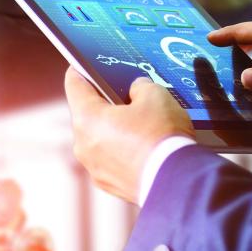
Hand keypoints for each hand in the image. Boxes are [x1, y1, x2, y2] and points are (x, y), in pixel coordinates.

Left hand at [63, 67, 194, 203]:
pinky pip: (112, 160)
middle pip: (89, 115)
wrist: (176, 181)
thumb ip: (140, 87)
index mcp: (88, 118)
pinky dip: (124, 153)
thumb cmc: (162, 137)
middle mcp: (83, 145)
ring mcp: (94, 168)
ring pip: (100, 140)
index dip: (81, 70)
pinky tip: (146, 148)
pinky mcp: (109, 184)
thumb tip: (137, 90)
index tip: (85, 65)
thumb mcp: (156, 95)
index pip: (75, 84)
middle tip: (129, 98)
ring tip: (144, 126)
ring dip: (116, 131)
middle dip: (107, 105)